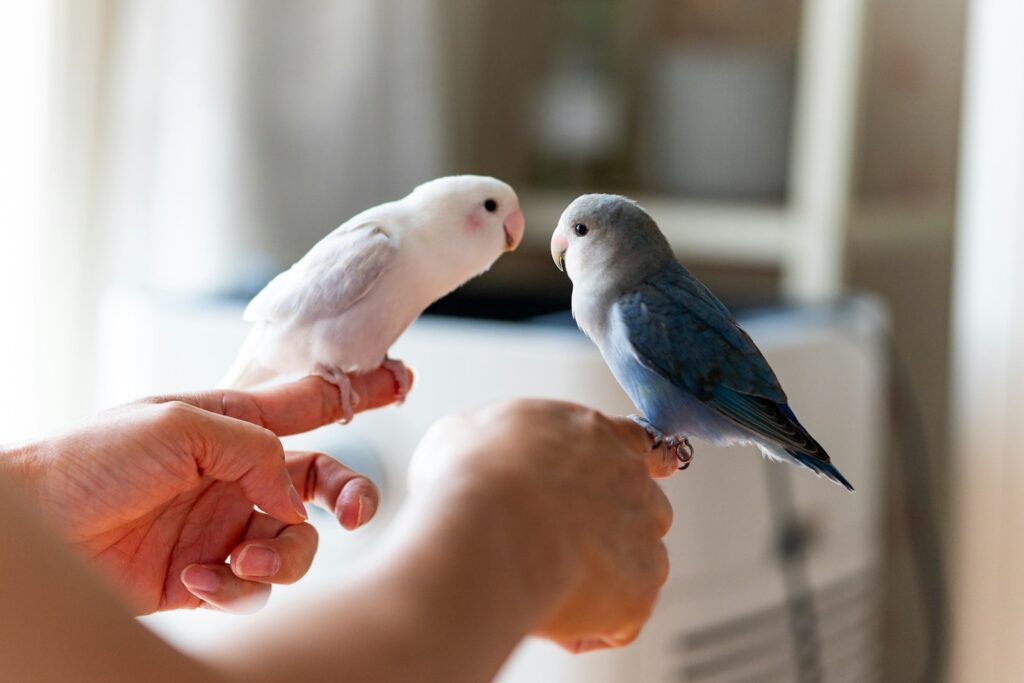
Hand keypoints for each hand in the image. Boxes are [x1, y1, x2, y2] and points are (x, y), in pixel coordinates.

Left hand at [5, 369, 409, 614]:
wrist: (40, 529)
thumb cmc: (92, 460)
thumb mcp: (181, 425)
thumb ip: (257, 450)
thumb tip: (295, 500)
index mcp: (232, 426)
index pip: (310, 405)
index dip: (357, 393)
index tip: (400, 380)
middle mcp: (237, 476)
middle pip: (323, 484)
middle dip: (351, 496)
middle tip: (354, 512)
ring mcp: (223, 527)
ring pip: (295, 545)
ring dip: (280, 558)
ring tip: (238, 562)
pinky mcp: (204, 576)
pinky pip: (251, 589)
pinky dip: (234, 589)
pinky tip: (197, 581)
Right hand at [407, 399, 674, 652]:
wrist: (487, 527)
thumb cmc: (471, 477)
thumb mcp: (466, 433)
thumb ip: (496, 444)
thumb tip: (479, 457)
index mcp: (591, 431)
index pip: (633, 441)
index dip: (624, 465)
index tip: (612, 484)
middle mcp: (629, 477)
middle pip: (643, 504)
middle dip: (611, 526)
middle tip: (557, 545)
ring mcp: (642, 536)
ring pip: (639, 563)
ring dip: (605, 578)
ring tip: (546, 588)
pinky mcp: (641, 593)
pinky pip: (622, 621)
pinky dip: (589, 630)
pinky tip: (546, 622)